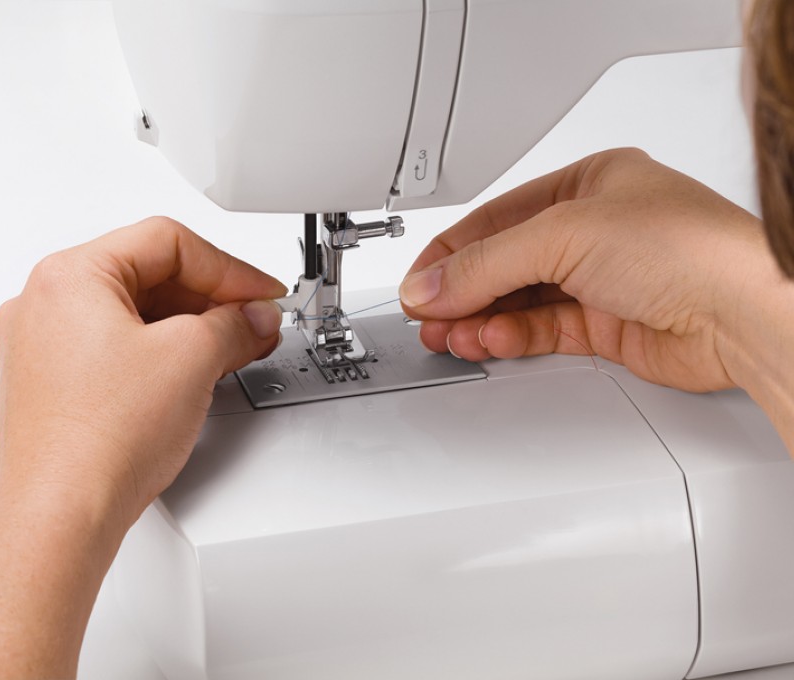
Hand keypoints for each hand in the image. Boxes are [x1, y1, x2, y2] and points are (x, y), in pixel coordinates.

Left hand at [0, 217, 286, 679]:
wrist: (57, 520)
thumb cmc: (98, 443)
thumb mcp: (191, 361)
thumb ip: (235, 324)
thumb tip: (255, 317)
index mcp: (69, 276)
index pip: (168, 243)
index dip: (229, 267)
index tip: (262, 295)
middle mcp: (44, 305)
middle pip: (149, 276)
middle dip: (213, 299)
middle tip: (255, 322)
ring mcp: (42, 349)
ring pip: (134, 315)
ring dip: (190, 328)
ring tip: (233, 350)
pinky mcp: (52, 387)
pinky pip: (117, 350)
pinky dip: (161, 354)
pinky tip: (192, 375)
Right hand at [400, 148, 767, 392]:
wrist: (744, 314)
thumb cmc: (688, 250)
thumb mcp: (564, 235)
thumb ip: (486, 263)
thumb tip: (431, 283)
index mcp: (587, 186)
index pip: (497, 218)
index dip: (451, 252)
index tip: (418, 282)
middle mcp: (593, 232)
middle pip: (504, 263)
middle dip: (461, 290)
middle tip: (426, 314)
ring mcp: (600, 281)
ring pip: (518, 302)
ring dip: (480, 319)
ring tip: (449, 334)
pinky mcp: (606, 327)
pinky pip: (541, 331)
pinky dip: (510, 337)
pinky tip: (490, 340)